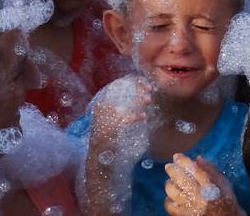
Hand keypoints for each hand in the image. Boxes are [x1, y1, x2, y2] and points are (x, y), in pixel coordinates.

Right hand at [86, 77, 153, 215]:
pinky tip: (142, 117)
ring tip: (147, 100)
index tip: (147, 84)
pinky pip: (121, 120)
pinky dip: (133, 116)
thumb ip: (127, 112)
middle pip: (118, 91)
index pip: (117, 87)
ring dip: (135, 100)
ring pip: (120, 103)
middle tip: (149, 91)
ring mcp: (100, 121)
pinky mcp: (104, 132)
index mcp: (103, 107)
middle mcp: (99, 112)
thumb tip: (144, 97)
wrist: (100, 167)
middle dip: (135, 88)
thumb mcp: (120, 125)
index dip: (133, 82)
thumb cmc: (113, 146)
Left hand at [164, 154, 241, 215]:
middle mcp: (199, 196)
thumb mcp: (224, 183)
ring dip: (169, 184)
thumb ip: (211, 170)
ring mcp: (190, 207)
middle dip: (173, 170)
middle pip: (181, 180)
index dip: (183, 161)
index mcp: (210, 187)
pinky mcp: (184, 215)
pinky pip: (170, 206)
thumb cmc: (226, 201)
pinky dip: (168, 199)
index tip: (177, 156)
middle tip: (168, 166)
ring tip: (169, 181)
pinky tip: (171, 196)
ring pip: (173, 192)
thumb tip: (197, 158)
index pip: (194, 170)